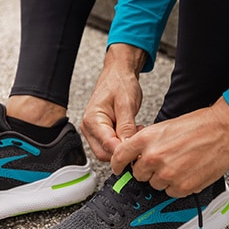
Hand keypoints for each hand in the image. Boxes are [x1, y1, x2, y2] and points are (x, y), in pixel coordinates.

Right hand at [80, 44, 146, 160]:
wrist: (118, 74)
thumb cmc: (120, 84)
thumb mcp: (126, 104)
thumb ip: (126, 127)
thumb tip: (128, 146)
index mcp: (92, 120)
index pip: (107, 146)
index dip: (123, 151)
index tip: (138, 150)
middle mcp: (89, 128)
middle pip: (104, 154)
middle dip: (122, 151)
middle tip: (138, 139)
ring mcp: (93, 131)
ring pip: (107, 152)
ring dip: (123, 147)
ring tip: (135, 132)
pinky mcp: (100, 132)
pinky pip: (110, 145)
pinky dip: (122, 143)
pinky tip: (131, 132)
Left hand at [111, 97, 228, 196]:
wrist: (224, 131)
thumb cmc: (199, 126)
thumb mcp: (165, 127)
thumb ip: (147, 142)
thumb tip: (136, 154)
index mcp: (146, 139)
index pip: (120, 157)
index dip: (118, 164)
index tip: (119, 168)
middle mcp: (153, 157)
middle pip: (139, 174)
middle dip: (148, 170)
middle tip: (165, 160)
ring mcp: (167, 174)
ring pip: (155, 184)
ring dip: (164, 178)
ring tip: (181, 163)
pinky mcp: (181, 187)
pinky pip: (171, 192)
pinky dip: (178, 185)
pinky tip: (188, 171)